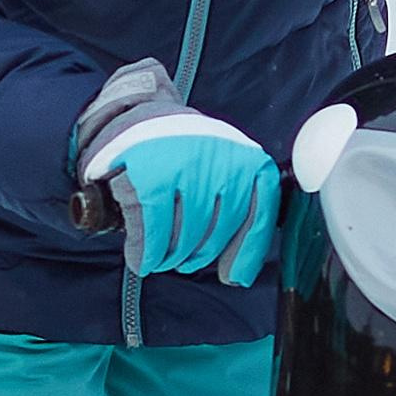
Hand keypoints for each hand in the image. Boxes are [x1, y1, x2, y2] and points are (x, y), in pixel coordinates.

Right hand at [84, 111, 280, 284]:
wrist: (137, 120)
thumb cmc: (187, 159)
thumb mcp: (226, 173)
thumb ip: (242, 213)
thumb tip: (240, 276)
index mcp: (249, 159)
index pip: (257, 217)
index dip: (244, 254)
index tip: (231, 276)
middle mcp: (222, 158)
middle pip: (218, 232)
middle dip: (199, 256)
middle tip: (185, 261)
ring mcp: (185, 164)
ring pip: (186, 236)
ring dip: (172, 258)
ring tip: (164, 258)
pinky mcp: (150, 174)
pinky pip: (154, 231)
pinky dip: (147, 253)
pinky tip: (144, 258)